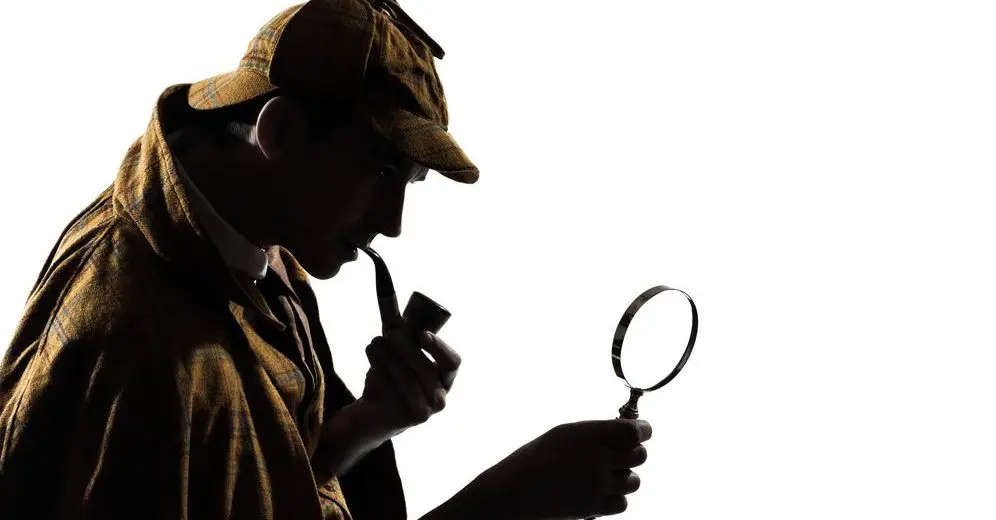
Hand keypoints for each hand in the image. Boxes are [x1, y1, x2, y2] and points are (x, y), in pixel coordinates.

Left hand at [355, 328, 460, 439]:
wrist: (373, 413)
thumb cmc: (390, 378)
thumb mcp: (394, 351)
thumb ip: (395, 326)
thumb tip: (387, 290)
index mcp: (445, 377)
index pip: (452, 362)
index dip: (439, 347)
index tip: (422, 335)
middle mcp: (440, 396)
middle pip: (427, 370)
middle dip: (407, 349)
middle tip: (389, 333)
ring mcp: (425, 412)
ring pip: (407, 379)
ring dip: (388, 358)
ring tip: (374, 344)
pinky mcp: (405, 421)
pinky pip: (392, 392)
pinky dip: (380, 374)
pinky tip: (372, 365)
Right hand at [459, 419, 651, 519]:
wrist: (516, 491)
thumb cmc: (536, 458)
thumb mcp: (564, 434)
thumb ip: (596, 433)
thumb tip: (625, 432)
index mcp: (589, 435)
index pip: (635, 432)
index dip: (642, 430)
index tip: (641, 431)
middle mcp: (598, 459)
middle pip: (639, 455)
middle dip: (633, 453)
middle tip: (620, 454)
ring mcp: (598, 486)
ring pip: (634, 481)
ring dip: (625, 477)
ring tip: (607, 475)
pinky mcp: (594, 508)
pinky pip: (622, 503)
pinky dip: (616, 498)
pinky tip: (601, 491)